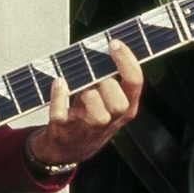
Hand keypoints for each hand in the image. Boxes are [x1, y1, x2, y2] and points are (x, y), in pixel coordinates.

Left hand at [30, 37, 144, 174]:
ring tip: (78, 87)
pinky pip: (61, 115)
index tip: (113, 43)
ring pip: (98, 115)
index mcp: (126, 108)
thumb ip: (111, 75)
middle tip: (95, 76)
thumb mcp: (107, 98)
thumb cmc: (89, 113)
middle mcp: (111, 121)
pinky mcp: (64, 131)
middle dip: (107, 85)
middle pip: (120, 104)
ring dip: (88, 94)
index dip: (126, 61)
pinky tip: (58, 82)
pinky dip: (58, 97)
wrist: (67, 149)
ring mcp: (87, 129)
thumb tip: (108, 44)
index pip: (135, 83)